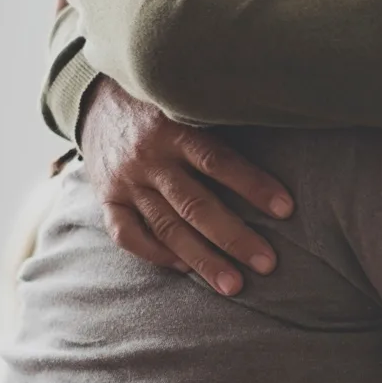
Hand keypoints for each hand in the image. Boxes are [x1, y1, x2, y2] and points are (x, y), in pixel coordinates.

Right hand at [80, 77, 293, 295]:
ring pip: (166, 228)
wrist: (95, 96)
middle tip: (267, 264)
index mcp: (174, 127)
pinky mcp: (107, 198)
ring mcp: (125, 181)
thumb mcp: (189, 98)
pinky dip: (156, 254)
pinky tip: (185, 269)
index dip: (253, 186)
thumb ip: (222, 119)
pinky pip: (127, 235)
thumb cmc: (164, 101)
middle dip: (233, 238)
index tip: (286, 209)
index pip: (218, 161)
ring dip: (202, 259)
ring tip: (234, 285)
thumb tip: (280, 128)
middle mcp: (149, 157)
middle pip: (195, 205)